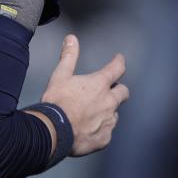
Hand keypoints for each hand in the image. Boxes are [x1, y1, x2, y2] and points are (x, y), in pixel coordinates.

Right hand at [41, 34, 128, 155]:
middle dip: (119, 89)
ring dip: (108, 111)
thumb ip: (68, 56)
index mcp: (99, 84)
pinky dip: (100, 129)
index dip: (119, 62)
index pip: (117, 68)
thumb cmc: (57, 102)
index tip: (119, 59)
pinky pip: (107, 132)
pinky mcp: (104, 138)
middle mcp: (109, 102)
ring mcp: (108, 121)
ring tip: (94, 113)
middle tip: (110, 90)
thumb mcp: (60, 76)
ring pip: (115, 113)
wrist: (54, 131)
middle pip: (123, 92)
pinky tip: (89, 129)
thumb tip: (71, 38)